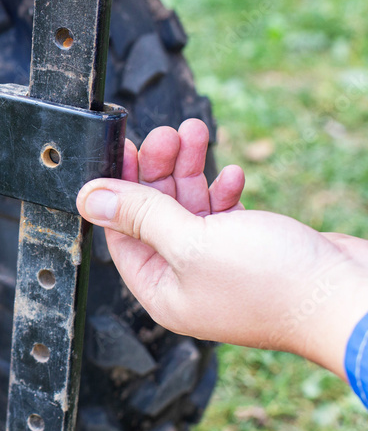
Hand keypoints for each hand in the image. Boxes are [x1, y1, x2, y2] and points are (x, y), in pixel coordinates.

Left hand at [76, 119, 367, 377]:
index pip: (121, 233)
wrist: (351, 300)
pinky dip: (223, 190)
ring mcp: (220, 267)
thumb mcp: (191, 240)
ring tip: (195, 130)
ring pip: (190, 208)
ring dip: (189, 169)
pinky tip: (231, 173)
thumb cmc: (274, 281)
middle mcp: (185, 282)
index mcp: (161, 292)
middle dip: (157, 170)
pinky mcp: (252, 251)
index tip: (123, 147)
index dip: (120, 187)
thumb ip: (139, 215)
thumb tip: (89, 198)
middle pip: (154, 215)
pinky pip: (223, 214)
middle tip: (164, 133)